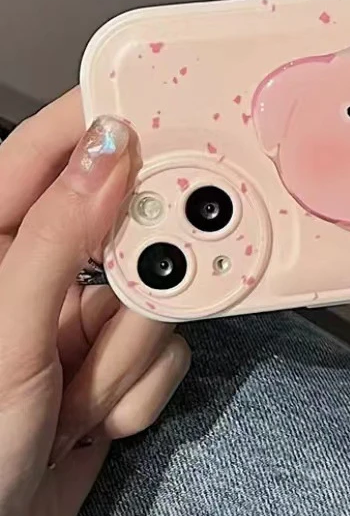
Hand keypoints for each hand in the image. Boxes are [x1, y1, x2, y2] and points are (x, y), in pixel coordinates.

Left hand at [0, 89, 189, 515]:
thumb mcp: (3, 340)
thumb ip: (55, 237)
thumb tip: (106, 154)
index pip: (45, 154)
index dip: (100, 119)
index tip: (157, 95)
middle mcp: (39, 278)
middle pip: (127, 225)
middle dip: (138, 278)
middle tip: (136, 295)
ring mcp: (81, 322)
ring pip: (156, 295)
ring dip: (127, 356)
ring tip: (76, 399)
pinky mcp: (116, 361)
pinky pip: (166, 347)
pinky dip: (140, 389)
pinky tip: (93, 420)